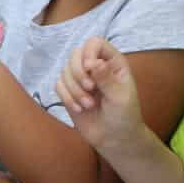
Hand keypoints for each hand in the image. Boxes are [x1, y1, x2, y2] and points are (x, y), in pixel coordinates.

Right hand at [55, 37, 144, 152]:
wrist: (114, 139)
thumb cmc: (124, 116)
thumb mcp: (120, 97)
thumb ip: (106, 79)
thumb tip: (93, 62)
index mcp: (113, 63)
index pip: (95, 43)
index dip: (89, 52)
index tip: (90, 69)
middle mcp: (95, 67)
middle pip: (75, 54)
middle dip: (78, 73)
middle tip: (90, 89)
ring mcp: (81, 79)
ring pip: (65, 70)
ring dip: (74, 89)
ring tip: (88, 105)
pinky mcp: (70, 92)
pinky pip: (58, 85)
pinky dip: (67, 97)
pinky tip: (80, 109)